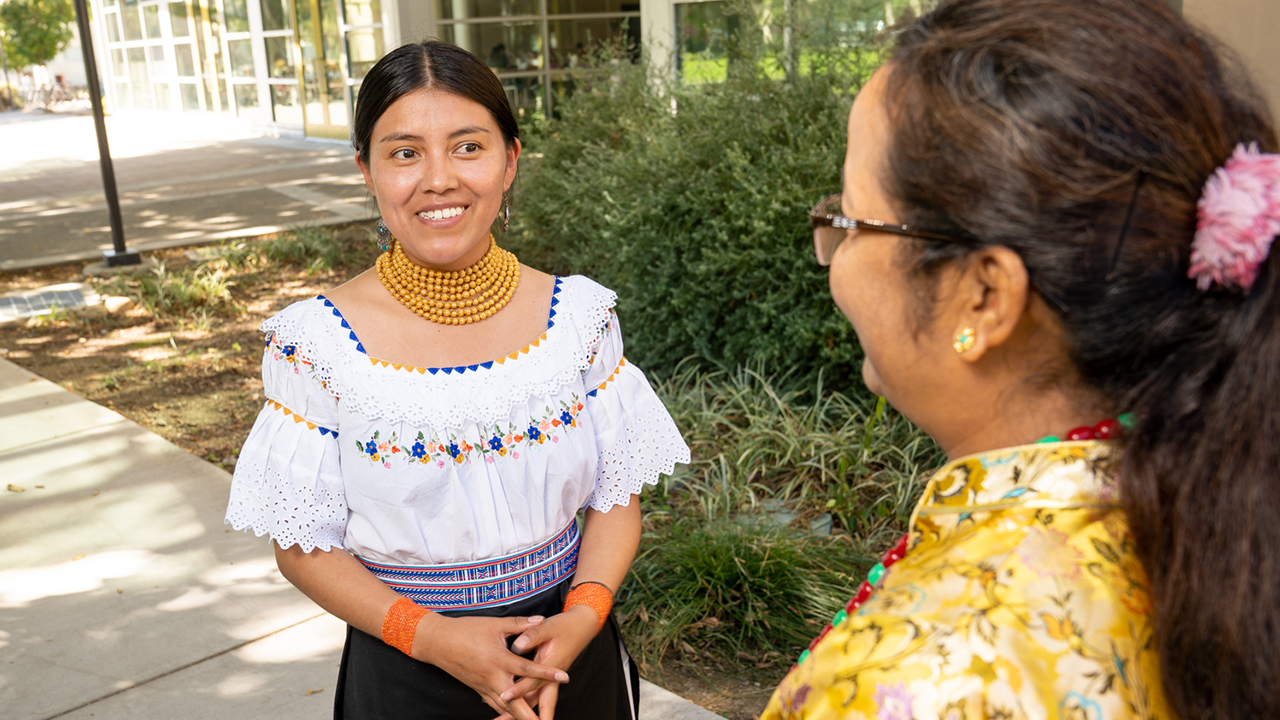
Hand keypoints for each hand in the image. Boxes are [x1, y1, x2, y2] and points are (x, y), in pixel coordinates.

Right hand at [412, 613, 569, 719]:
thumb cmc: (465, 630)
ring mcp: (484, 686)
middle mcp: (492, 677)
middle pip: (516, 702)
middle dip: (530, 715)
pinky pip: (494, 704)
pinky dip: (506, 711)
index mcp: (499, 659)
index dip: (547, 673)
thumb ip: (519, 624)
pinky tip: (515, 714)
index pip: (527, 669)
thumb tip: (541, 619)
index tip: (564, 677)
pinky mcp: (478, 689)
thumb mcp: (494, 624)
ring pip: (505, 707)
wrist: (437, 642)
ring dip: (519, 716)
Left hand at [494, 606, 599, 719]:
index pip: (533, 681)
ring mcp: (550, 679)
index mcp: (552, 664)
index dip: (518, 689)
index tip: (504, 697)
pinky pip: (535, 694)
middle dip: (524, 716)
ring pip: (535, 700)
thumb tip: (518, 645)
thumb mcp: (549, 626)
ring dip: (523, 713)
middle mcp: (552, 677)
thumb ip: (533, 635)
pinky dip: (524, 702)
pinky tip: (511, 707)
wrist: (582, 627)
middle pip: (537, 701)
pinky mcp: (548, 678)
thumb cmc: (565, 626)